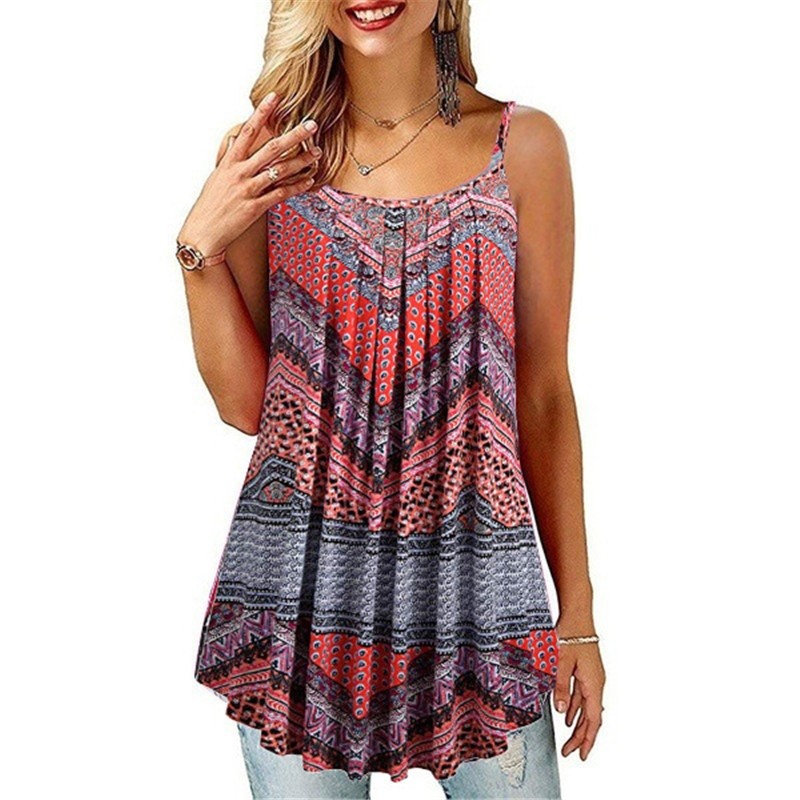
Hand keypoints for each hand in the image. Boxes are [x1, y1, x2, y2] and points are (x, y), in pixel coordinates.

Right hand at [178, 91, 321, 255]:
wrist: (202, 233)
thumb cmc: (209, 206)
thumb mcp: (216, 177)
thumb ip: (228, 158)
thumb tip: (234, 140)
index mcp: (229, 162)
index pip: (248, 131)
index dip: (261, 113)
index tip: (275, 98)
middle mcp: (240, 173)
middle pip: (271, 148)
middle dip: (294, 135)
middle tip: (311, 125)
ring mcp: (248, 190)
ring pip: (280, 170)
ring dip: (301, 161)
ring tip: (317, 153)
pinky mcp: (255, 207)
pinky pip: (281, 193)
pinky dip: (297, 186)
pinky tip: (309, 180)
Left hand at [552, 622, 605, 760]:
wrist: (577, 615)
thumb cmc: (571, 635)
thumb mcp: (561, 662)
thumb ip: (560, 687)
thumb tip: (561, 711)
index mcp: (593, 683)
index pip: (594, 718)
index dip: (588, 738)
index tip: (581, 754)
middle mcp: (596, 682)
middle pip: (591, 717)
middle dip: (581, 736)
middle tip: (570, 753)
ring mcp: (592, 677)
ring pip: (587, 707)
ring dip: (578, 724)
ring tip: (569, 740)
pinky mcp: (585, 671)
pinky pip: (582, 695)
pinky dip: (575, 707)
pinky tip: (567, 714)